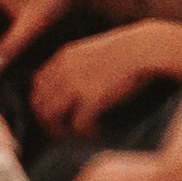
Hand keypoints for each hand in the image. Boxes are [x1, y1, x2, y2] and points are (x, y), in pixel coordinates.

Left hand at [29, 17, 181, 134]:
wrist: (144, 48)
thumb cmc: (127, 51)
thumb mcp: (93, 51)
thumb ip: (78, 66)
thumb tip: (76, 87)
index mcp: (64, 58)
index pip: (37, 84)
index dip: (44, 101)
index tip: (59, 111)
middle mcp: (64, 71)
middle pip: (39, 103)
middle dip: (49, 120)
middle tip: (66, 128)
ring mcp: (76, 85)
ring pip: (51, 117)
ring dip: (63, 129)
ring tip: (80, 132)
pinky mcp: (91, 99)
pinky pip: (78, 124)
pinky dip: (86, 131)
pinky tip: (97, 130)